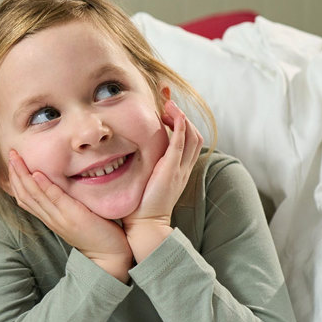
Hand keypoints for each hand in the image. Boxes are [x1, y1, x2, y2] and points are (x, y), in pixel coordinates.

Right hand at [6, 150, 132, 281]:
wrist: (108, 256)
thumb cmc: (95, 233)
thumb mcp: (74, 216)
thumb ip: (64, 203)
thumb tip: (60, 184)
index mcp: (49, 217)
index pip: (24, 197)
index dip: (15, 179)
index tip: (12, 161)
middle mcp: (50, 218)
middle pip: (25, 194)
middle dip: (16, 173)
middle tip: (10, 153)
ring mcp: (60, 218)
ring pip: (34, 196)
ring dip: (24, 176)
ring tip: (17, 159)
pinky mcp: (73, 217)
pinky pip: (55, 199)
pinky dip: (44, 186)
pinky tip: (37, 174)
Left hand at [122, 99, 202, 262]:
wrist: (145, 225)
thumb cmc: (140, 204)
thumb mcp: (145, 179)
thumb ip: (143, 165)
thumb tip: (128, 150)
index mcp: (178, 168)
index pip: (187, 138)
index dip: (180, 119)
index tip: (166, 103)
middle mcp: (183, 167)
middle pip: (193, 133)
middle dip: (182, 112)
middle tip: (167, 96)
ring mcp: (179, 168)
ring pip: (191, 136)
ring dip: (181, 116)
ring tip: (168, 104)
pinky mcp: (171, 170)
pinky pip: (180, 145)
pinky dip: (180, 128)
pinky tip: (175, 115)